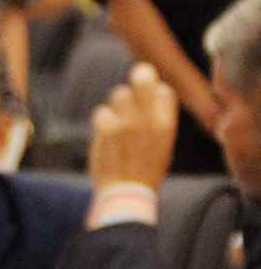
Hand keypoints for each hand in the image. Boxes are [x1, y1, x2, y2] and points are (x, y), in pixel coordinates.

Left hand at [88, 63, 179, 193]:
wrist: (126, 193)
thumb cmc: (146, 171)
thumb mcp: (163, 146)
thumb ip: (158, 121)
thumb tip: (154, 94)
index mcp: (167, 124)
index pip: (164, 90)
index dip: (156, 89)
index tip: (150, 97)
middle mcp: (149, 119)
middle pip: (143, 78)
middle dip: (139, 75)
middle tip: (136, 76)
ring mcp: (127, 122)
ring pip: (119, 93)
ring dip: (117, 104)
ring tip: (118, 121)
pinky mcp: (106, 128)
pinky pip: (101, 111)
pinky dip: (102, 120)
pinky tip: (105, 133)